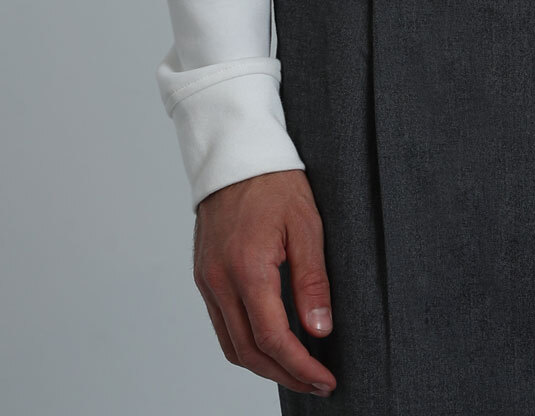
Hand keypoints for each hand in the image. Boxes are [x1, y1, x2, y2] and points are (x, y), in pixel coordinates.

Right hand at [192, 168, 336, 397]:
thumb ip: (312, 280)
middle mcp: (219, 282)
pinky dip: (245, 344)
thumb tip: (320, 330)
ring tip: (297, 370)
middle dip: (285, 375)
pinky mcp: (204, 277)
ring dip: (264, 365)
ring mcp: (207, 281)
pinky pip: (222, 325)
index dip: (301, 366)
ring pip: (231, 345)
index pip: (273, 338)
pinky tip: (270, 343)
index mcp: (247, 269)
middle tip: (317, 383)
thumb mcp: (306, 225)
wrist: (236, 155)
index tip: (325, 380)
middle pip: (249, 352)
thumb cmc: (275, 183)